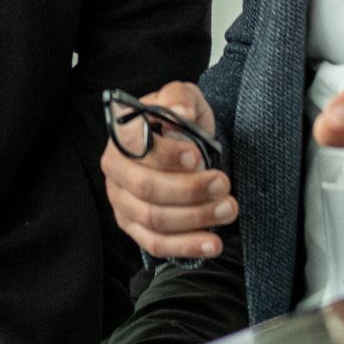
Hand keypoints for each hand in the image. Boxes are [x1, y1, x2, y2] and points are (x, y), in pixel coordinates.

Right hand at [100, 81, 235, 259]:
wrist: (183, 145)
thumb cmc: (179, 120)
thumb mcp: (182, 97)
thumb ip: (179, 99)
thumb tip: (181, 114)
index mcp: (121, 133)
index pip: (134, 146)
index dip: (165, 155)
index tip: (197, 157)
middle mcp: (115, 167)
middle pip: (146, 188)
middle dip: (189, 191)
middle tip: (223, 184)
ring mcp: (121, 200)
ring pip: (153, 219)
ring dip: (195, 218)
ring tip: (228, 210)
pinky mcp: (133, 226)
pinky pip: (155, 243)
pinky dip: (185, 246)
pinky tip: (212, 243)